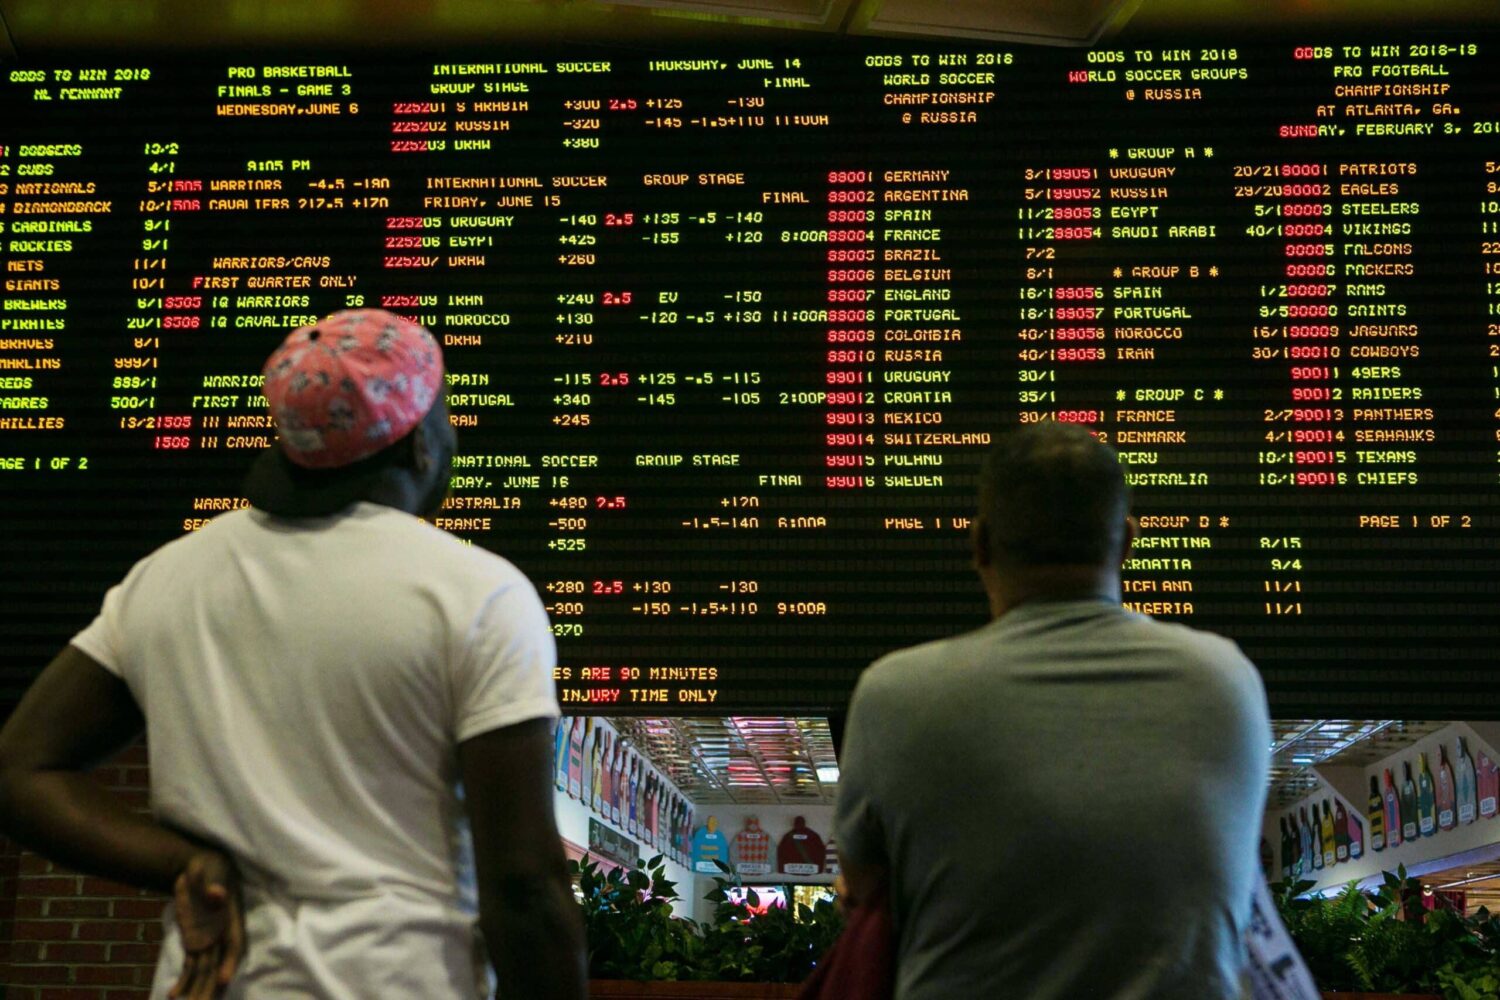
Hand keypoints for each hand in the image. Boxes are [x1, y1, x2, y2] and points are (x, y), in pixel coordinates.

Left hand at [169, 849, 243, 998]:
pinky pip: (189, 966)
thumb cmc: (211, 867)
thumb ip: (215, 884)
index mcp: (230, 920)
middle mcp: (220, 935)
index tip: (223, 979)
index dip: (229, 962)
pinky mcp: (193, 942)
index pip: (233, 945)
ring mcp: (206, 941)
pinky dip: (182, 981)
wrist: (201, 868)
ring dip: (197, 990)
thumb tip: (216, 895)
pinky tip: (173, 995)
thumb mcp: (213, 871)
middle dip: (211, 987)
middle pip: (218, 965)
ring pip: (203, 971)